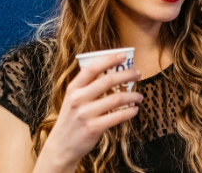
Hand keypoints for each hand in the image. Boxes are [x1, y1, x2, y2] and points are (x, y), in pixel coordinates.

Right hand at [37, 53, 142, 170]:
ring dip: (132, 95)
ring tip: (139, 96)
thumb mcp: (73, 100)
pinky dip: (129, 112)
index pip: (92, 68)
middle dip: (127, 74)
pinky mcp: (94, 128)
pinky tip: (135, 110)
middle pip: (108, 80)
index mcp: (73, 88)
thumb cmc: (71, 120)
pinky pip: (117, 116)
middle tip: (138, 74)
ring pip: (116, 99)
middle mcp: (78, 99)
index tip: (123, 55)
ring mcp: (85, 114)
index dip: (109, 59)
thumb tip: (112, 73)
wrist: (61, 146)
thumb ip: (87, 87)